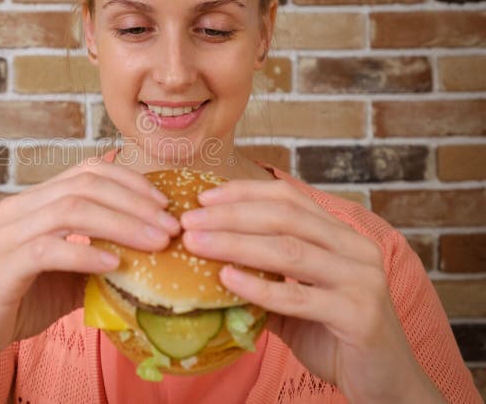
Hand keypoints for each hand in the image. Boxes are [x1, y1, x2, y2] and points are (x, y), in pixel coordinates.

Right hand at [0, 160, 178, 374]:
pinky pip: (49, 249)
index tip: (165, 204)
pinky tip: (115, 264)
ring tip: (156, 243)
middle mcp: (18, 209)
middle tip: (171, 226)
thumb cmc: (22, 301)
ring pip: (70, 210)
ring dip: (121, 224)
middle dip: (135, 202)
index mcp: (34, 202)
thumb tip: (149, 247)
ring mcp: (7, 235)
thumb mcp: (69, 273)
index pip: (87, 171)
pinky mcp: (2, 267)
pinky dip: (86, 253)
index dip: (130, 181)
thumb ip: (98, 252)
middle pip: (84, 185)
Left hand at [179, 180, 443, 403]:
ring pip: (290, 250)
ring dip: (236, 243)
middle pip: (285, 217)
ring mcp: (361, 280)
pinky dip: (259, 287)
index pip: (289, 198)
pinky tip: (226, 280)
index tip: (203, 197)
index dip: (244, 192)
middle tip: (189, 221)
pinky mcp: (359, 315)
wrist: (385, 383)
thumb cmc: (334, 337)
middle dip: (231, 215)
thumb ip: (263, 278)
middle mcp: (354, 249)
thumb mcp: (293, 301)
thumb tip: (207, 259)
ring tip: (196, 244)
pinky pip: (300, 297)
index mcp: (340, 237)